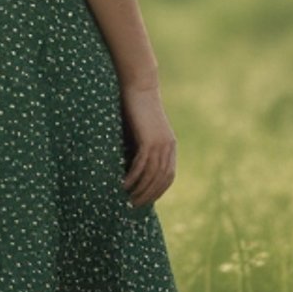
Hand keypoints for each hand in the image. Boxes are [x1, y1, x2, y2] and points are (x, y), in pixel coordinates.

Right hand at [118, 81, 176, 207]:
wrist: (138, 85)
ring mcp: (161, 143)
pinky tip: (122, 185)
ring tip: (127, 200)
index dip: (158, 191)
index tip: (145, 201)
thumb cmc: (135, 106)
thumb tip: (129, 165)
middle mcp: (169, 146)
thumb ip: (140, 147)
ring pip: (152, 175)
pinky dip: (133, 177)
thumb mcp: (140, 131)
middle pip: (162, 179)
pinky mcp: (149, 139)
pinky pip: (142, 165)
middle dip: (148, 195)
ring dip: (140, 190)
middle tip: (134, 206)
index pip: (168, 176)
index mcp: (170, 145)